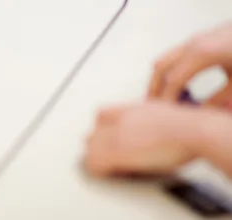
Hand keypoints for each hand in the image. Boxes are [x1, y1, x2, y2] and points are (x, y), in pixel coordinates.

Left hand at [84, 101, 201, 176]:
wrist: (192, 131)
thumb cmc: (187, 127)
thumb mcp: (163, 112)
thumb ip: (149, 118)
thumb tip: (152, 128)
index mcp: (132, 109)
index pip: (101, 115)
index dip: (101, 131)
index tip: (106, 142)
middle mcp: (121, 119)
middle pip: (93, 133)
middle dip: (97, 147)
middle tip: (107, 160)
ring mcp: (118, 134)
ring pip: (91, 148)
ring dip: (96, 159)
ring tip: (107, 169)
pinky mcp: (120, 151)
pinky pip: (96, 162)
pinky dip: (100, 169)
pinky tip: (110, 174)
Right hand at [148, 22, 231, 107]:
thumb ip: (222, 99)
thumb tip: (203, 114)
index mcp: (202, 54)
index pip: (173, 80)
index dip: (166, 101)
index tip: (164, 119)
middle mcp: (193, 44)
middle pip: (161, 67)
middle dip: (154, 89)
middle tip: (153, 110)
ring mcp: (194, 40)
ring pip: (165, 59)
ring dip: (160, 80)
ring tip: (163, 101)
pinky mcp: (199, 41)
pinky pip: (175, 57)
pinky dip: (169, 72)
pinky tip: (180, 89)